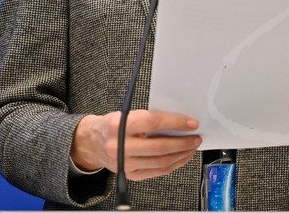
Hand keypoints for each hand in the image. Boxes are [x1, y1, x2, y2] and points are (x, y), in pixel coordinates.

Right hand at [70, 109, 200, 180]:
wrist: (93, 143)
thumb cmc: (112, 126)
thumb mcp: (125, 114)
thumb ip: (148, 118)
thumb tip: (177, 122)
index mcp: (118, 125)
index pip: (153, 123)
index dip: (175, 123)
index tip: (191, 123)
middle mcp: (119, 146)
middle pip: (159, 147)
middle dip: (182, 142)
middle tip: (195, 137)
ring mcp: (124, 163)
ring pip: (160, 162)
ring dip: (181, 155)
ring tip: (191, 146)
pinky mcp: (130, 174)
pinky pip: (157, 171)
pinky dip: (173, 164)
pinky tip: (180, 157)